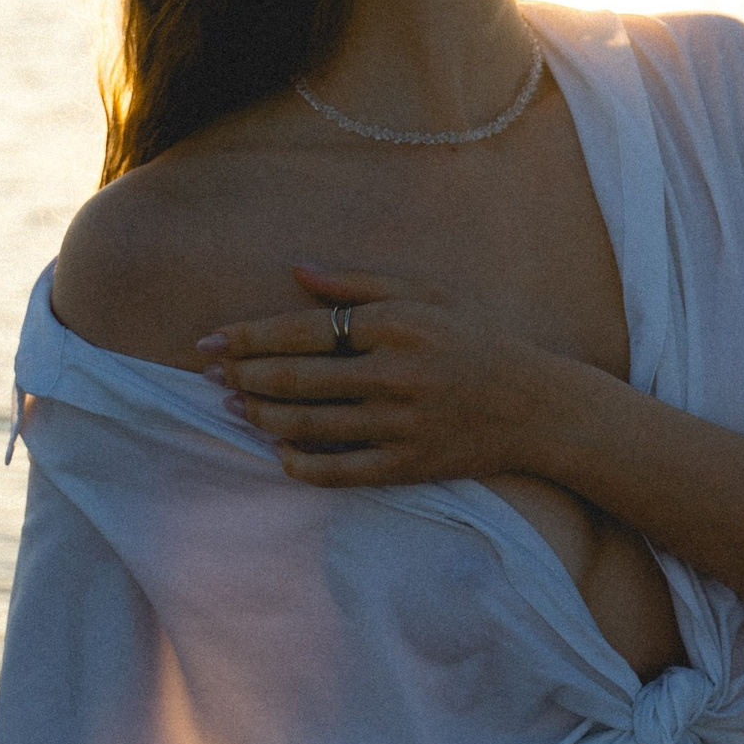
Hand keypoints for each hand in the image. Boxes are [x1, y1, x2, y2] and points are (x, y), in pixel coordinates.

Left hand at [199, 266, 566, 487]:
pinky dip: (298, 463)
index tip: (210, 343)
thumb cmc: (475, 341)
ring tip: (234, 409)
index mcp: (396, 324)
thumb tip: (297, 272)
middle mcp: (394, 373)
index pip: (302, 331)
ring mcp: (399, 423)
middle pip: (295, 379)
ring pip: (306, 425)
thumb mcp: (427, 294)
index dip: (248, 338)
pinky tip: (279, 452)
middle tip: (209, 377)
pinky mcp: (405, 465)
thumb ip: (359, 283)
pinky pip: (336, 471)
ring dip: (259, 417)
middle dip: (241, 377)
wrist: (535, 406)